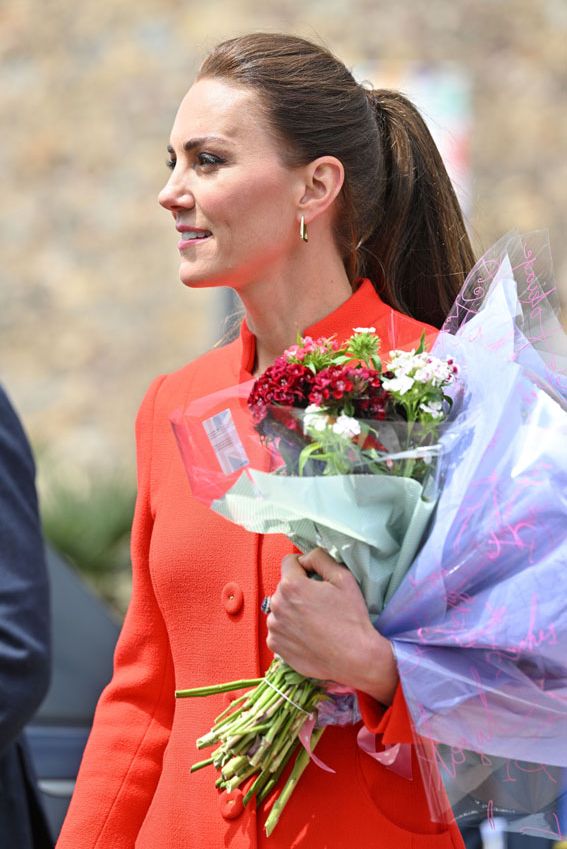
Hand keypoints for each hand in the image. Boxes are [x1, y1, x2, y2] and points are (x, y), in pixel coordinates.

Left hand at [266, 548, 397, 704]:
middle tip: (320, 603)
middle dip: (299, 589)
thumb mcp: (343, 577)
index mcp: (291, 585)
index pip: (289, 562)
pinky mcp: (275, 645)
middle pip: (285, 586)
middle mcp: (276, 605)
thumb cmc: (351, 617)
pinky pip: (279, 629)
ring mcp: (274, 627)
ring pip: (281, 608)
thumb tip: (305, 558)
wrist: (355, 657)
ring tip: (314, 622)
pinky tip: (308, 636)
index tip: (316, 578)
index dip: (304, 567)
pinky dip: (290, 629)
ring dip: (292, 610)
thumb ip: (320, 558)